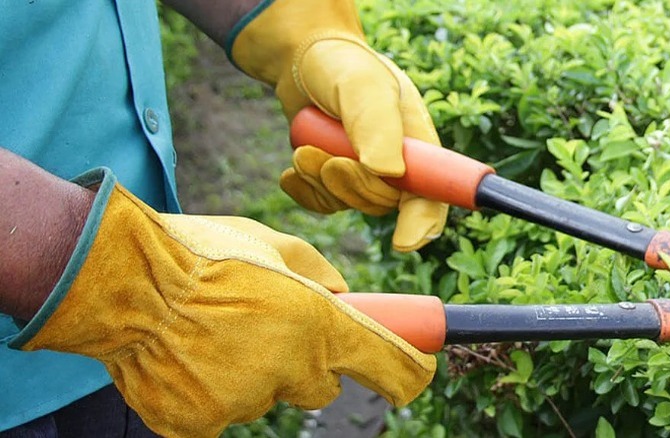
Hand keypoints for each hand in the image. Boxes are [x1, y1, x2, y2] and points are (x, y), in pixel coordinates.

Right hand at [11, 168, 435, 437]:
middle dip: (305, 362)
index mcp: (317, 323)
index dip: (407, 372)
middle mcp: (289, 369)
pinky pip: (221, 413)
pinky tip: (189, 358)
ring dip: (253, 373)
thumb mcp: (273, 243)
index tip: (413, 374)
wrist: (122, 278)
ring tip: (215, 334)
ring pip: (267, 396)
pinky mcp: (199, 423)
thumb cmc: (201, 252)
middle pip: (321, 386)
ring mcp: (243, 402)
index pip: (389, 366)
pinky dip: (211, 392)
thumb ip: (319, 273)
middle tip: (268, 329)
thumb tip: (344, 295)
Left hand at [228, 0, 447, 251]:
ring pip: (350, 204)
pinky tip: (295, 167)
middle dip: (351, 186)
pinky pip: (322, 204)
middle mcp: (397, 165)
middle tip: (326, 159)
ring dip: (321, 182)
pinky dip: (305, 190)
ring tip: (303, 150)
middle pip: (384, 204)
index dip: (423, 223)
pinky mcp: (335, 181)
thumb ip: (376, 127)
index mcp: (418, 144)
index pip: (432, 196)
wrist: (300, 62)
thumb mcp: (362, 87)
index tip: (403, 243)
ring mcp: (365, 175)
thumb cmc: (340, 67)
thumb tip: (389, 173)